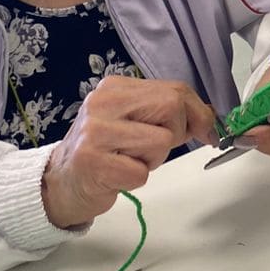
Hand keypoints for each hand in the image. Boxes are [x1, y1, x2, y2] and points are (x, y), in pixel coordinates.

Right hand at [42, 77, 216, 227]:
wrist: (61, 182)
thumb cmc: (104, 152)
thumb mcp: (133, 123)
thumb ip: (166, 114)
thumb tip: (208, 117)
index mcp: (116, 88)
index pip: (175, 90)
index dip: (198, 113)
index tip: (206, 131)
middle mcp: (103, 103)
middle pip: (172, 107)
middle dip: (177, 133)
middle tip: (155, 149)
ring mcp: (95, 132)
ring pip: (162, 141)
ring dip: (153, 159)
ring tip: (128, 160)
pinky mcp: (93, 162)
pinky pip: (141, 172)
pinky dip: (136, 178)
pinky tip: (116, 175)